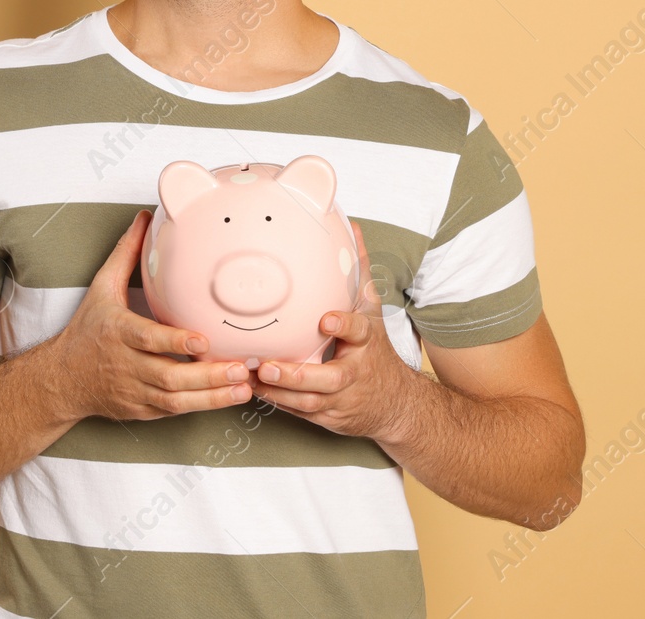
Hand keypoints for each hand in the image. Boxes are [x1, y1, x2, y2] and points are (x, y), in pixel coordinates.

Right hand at [49, 209, 254, 421]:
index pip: (147, 339)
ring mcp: (134, 391)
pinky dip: (201, 407)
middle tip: (239, 368)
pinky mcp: (141, 410)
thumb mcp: (101, 288)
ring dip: (212, 397)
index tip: (201, 339)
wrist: (62, 380)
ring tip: (243, 387)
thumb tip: (143, 218)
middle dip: (207, 376)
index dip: (174, 343)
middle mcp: (126, 365)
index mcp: (117, 333)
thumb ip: (125, 253)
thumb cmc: (87, 330)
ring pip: (175, 400)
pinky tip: (228, 397)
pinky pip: (172, 411)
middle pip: (168, 376)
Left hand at [249, 220, 411, 439]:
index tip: (326, 320)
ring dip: (278, 392)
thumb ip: (358, 271)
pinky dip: (277, 403)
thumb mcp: (371, 310)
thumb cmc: (374, 350)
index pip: (358, 332)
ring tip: (250, 378)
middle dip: (296, 375)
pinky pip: (299, 413)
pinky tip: (252, 389)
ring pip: (308, 402)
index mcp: (366, 343)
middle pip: (328, 379)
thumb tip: (353, 227)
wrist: (394, 404)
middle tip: (266, 365)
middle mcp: (354, 373)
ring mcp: (340, 400)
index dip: (343, 326)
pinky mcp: (327, 417)